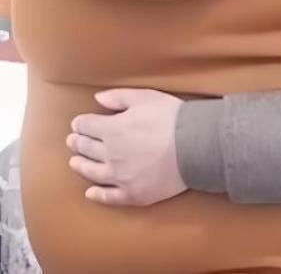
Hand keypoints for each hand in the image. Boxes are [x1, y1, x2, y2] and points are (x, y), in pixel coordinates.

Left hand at [67, 88, 186, 206]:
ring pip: (93, 173)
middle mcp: (110, 155)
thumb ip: (119, 97)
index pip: (87, 126)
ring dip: (81, 166)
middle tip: (72, 141)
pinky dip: (97, 195)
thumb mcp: (145, 97)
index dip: (81, 123)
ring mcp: (119, 177)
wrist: (193, 146)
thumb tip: (97, 99)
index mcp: (111, 130)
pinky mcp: (132, 194)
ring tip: (74, 163)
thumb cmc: (171, 118)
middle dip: (78, 143)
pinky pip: (109, 197)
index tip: (78, 123)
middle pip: (87, 149)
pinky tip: (90, 193)